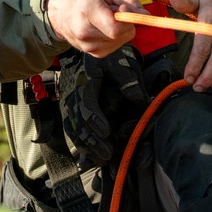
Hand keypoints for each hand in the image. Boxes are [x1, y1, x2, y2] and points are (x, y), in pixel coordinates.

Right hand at [45, 0, 146, 55]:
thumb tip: (145, 14)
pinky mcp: (94, 54)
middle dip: (124, 23)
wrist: (61, 13)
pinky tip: (104, 29)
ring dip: (120, 30)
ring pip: (120, 41)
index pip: (115, 27)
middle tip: (113, 11)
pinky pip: (116, 46)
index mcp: (87, 10)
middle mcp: (85, 31)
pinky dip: (115, 37)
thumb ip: (128, 1)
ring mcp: (88, 46)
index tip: (123, 9)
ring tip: (105, 19)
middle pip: (120, 35)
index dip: (126, 19)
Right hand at [58, 45, 150, 165]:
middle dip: (92, 140)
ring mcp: (69, 104)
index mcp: (86, 81)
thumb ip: (129, 83)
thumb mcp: (120, 63)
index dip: (95, 118)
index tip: (107, 132)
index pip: (87, 103)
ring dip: (86, 147)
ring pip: (73, 129)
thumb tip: (142, 104)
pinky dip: (80, 146)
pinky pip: (71, 131)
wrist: (88, 50)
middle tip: (108, 155)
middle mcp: (73, 94)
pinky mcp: (69, 111)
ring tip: (102, 160)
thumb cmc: (107, 58)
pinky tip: (89, 160)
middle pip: (79, 121)